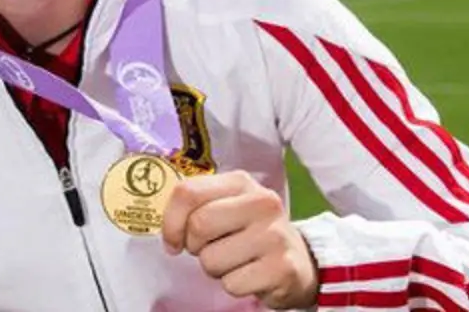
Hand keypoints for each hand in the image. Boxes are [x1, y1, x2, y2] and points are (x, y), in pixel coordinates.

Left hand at [160, 170, 318, 309]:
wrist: (301, 260)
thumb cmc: (251, 232)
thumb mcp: (228, 206)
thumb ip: (197, 205)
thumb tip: (166, 229)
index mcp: (241, 182)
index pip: (188, 192)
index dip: (170, 221)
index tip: (173, 239)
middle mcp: (262, 203)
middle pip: (198, 226)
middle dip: (194, 246)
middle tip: (209, 249)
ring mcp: (274, 235)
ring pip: (211, 260)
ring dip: (215, 268)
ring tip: (235, 261)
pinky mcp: (282, 268)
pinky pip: (231, 284)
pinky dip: (233, 285)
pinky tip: (250, 274)